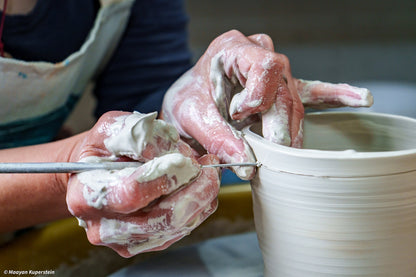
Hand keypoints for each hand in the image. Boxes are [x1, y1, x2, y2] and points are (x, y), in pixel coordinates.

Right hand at [66, 111, 220, 256]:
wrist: (97, 174)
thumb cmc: (104, 150)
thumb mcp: (112, 129)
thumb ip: (137, 134)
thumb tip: (171, 150)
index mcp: (86, 195)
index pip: (131, 193)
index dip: (163, 176)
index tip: (185, 160)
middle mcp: (104, 227)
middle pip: (162, 218)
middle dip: (195, 189)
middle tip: (208, 164)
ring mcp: (126, 240)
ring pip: (178, 226)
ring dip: (201, 197)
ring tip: (207, 172)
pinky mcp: (145, 244)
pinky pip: (182, 230)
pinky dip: (198, 207)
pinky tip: (199, 188)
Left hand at [161, 30, 372, 179]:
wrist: (189, 102)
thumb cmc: (188, 101)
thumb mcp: (191, 116)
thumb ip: (217, 138)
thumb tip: (248, 164)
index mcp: (233, 49)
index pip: (263, 66)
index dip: (260, 95)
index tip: (240, 116)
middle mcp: (258, 54)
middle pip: (283, 90)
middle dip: (279, 126)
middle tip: (274, 153)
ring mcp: (274, 73)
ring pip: (295, 101)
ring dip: (291, 130)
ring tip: (288, 152)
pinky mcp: (282, 90)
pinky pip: (313, 93)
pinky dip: (335, 97)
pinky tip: (360, 99)